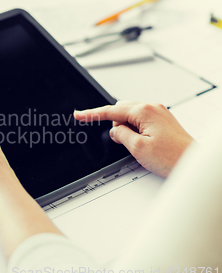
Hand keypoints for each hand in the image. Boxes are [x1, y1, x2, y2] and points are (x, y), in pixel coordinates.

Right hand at [74, 101, 193, 177]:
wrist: (193, 163)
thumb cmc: (173, 157)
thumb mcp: (137, 148)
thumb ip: (121, 135)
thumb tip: (115, 130)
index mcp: (144, 112)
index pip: (111, 111)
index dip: (92, 114)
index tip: (79, 115)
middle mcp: (153, 108)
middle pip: (121, 111)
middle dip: (116, 125)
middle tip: (121, 142)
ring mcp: (159, 113)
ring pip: (131, 116)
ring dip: (127, 129)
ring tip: (138, 146)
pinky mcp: (163, 121)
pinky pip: (141, 121)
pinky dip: (136, 130)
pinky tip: (143, 143)